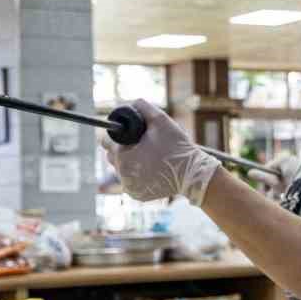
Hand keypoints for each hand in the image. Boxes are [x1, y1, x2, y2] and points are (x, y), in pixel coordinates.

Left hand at [98, 100, 220, 204]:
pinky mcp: (138, 195)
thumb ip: (142, 107)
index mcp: (123, 158)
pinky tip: (150, 168)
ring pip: (121, 170)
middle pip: (112, 157)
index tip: (129, 133)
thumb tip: (131, 104)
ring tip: (147, 155)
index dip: (117, 135)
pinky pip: (131, 181)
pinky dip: (137, 175)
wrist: (193, 174)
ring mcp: (130, 188)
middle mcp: (123, 176)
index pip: (106, 142)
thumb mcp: (160, 120)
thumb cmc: (177, 146)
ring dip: (129, 162)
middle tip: (140, 143)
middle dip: (122, 148)